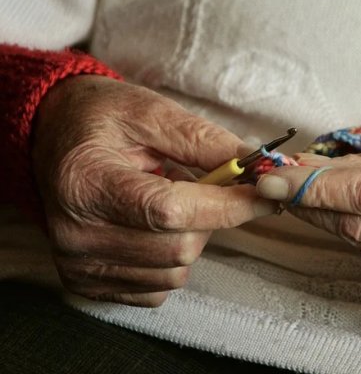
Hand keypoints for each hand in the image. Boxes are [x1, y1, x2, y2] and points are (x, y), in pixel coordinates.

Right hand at [33, 76, 275, 305]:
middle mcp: (76, 233)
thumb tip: (256, 167)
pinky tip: (153, 228)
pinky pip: (157, 289)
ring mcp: (79, 264)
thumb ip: (203, 140)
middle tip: (204, 187)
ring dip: (191, 238)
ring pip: (174, 271)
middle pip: (179, 247)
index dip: (227, 205)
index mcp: (87, 183)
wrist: (54, 137)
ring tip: (169, 202)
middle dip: (211, 218)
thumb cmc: (101, 119)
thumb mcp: (150, 112)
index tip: (265, 194)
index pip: (171, 211)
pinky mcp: (87, 283)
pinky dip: (171, 260)